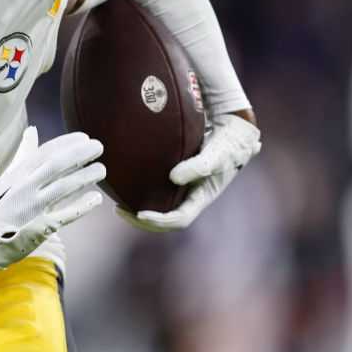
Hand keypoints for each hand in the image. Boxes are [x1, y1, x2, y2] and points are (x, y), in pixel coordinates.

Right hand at [0, 127, 105, 268]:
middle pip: (56, 165)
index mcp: (19, 174)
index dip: (66, 143)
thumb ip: (25, 154)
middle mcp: (25, 187)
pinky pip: (66, 215)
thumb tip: (32, 130)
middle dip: (79, 154)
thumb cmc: (0, 205)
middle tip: (98, 147)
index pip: (45, 152)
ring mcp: (33, 208)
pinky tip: (97, 198)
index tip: (84, 137)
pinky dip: (82, 206)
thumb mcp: (9, 177)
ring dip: (85, 176)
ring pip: (63, 187)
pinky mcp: (41, 228)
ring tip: (102, 169)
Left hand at [117, 113, 260, 231]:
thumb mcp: (218, 154)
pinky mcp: (176, 176)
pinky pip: (157, 189)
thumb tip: (173, 177)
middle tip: (118, 209)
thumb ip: (199, 166)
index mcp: (201, 197)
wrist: (234, 130)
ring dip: (138, 207)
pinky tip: (125, 182)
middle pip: (164, 219)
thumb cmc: (229, 144)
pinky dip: (141, 190)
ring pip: (159, 205)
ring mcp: (183, 187)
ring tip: (117, 201)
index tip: (139, 214)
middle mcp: (190, 196)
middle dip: (141, 220)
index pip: (178, 219)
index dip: (159, 221)